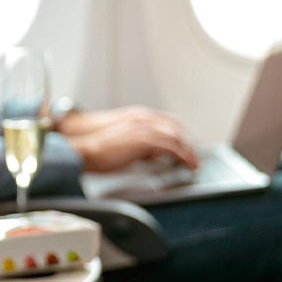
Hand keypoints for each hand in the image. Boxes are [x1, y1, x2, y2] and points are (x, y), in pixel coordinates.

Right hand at [61, 107, 197, 171]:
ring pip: (176, 137)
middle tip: (194, 158)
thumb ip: (142, 147)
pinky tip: (185, 164)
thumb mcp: (125, 145)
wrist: (87, 151)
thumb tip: (155, 154)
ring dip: (188, 151)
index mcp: (138, 117)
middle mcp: (143, 119)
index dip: (180, 136)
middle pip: (176, 129)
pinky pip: (171, 147)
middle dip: (188, 144)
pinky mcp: (145, 140)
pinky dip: (182, 156)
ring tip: (193, 164)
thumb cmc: (101, 151)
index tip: (187, 148)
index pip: (168, 123)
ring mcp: (144, 128)